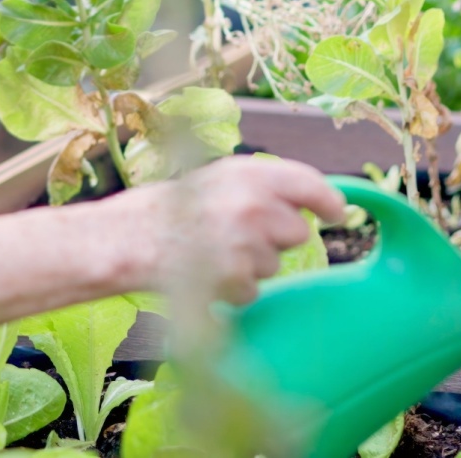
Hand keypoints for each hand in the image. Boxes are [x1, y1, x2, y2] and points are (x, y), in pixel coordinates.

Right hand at [111, 155, 345, 304]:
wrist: (123, 239)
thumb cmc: (165, 209)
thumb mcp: (213, 179)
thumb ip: (260, 185)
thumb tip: (309, 201)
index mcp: (248, 172)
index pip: (310, 184)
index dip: (329, 201)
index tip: (337, 213)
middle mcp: (253, 204)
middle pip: (296, 232)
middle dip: (274, 238)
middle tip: (233, 233)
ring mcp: (245, 242)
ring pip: (274, 264)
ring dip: (250, 265)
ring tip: (209, 252)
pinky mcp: (235, 277)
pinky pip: (253, 289)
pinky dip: (232, 288)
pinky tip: (204, 272)